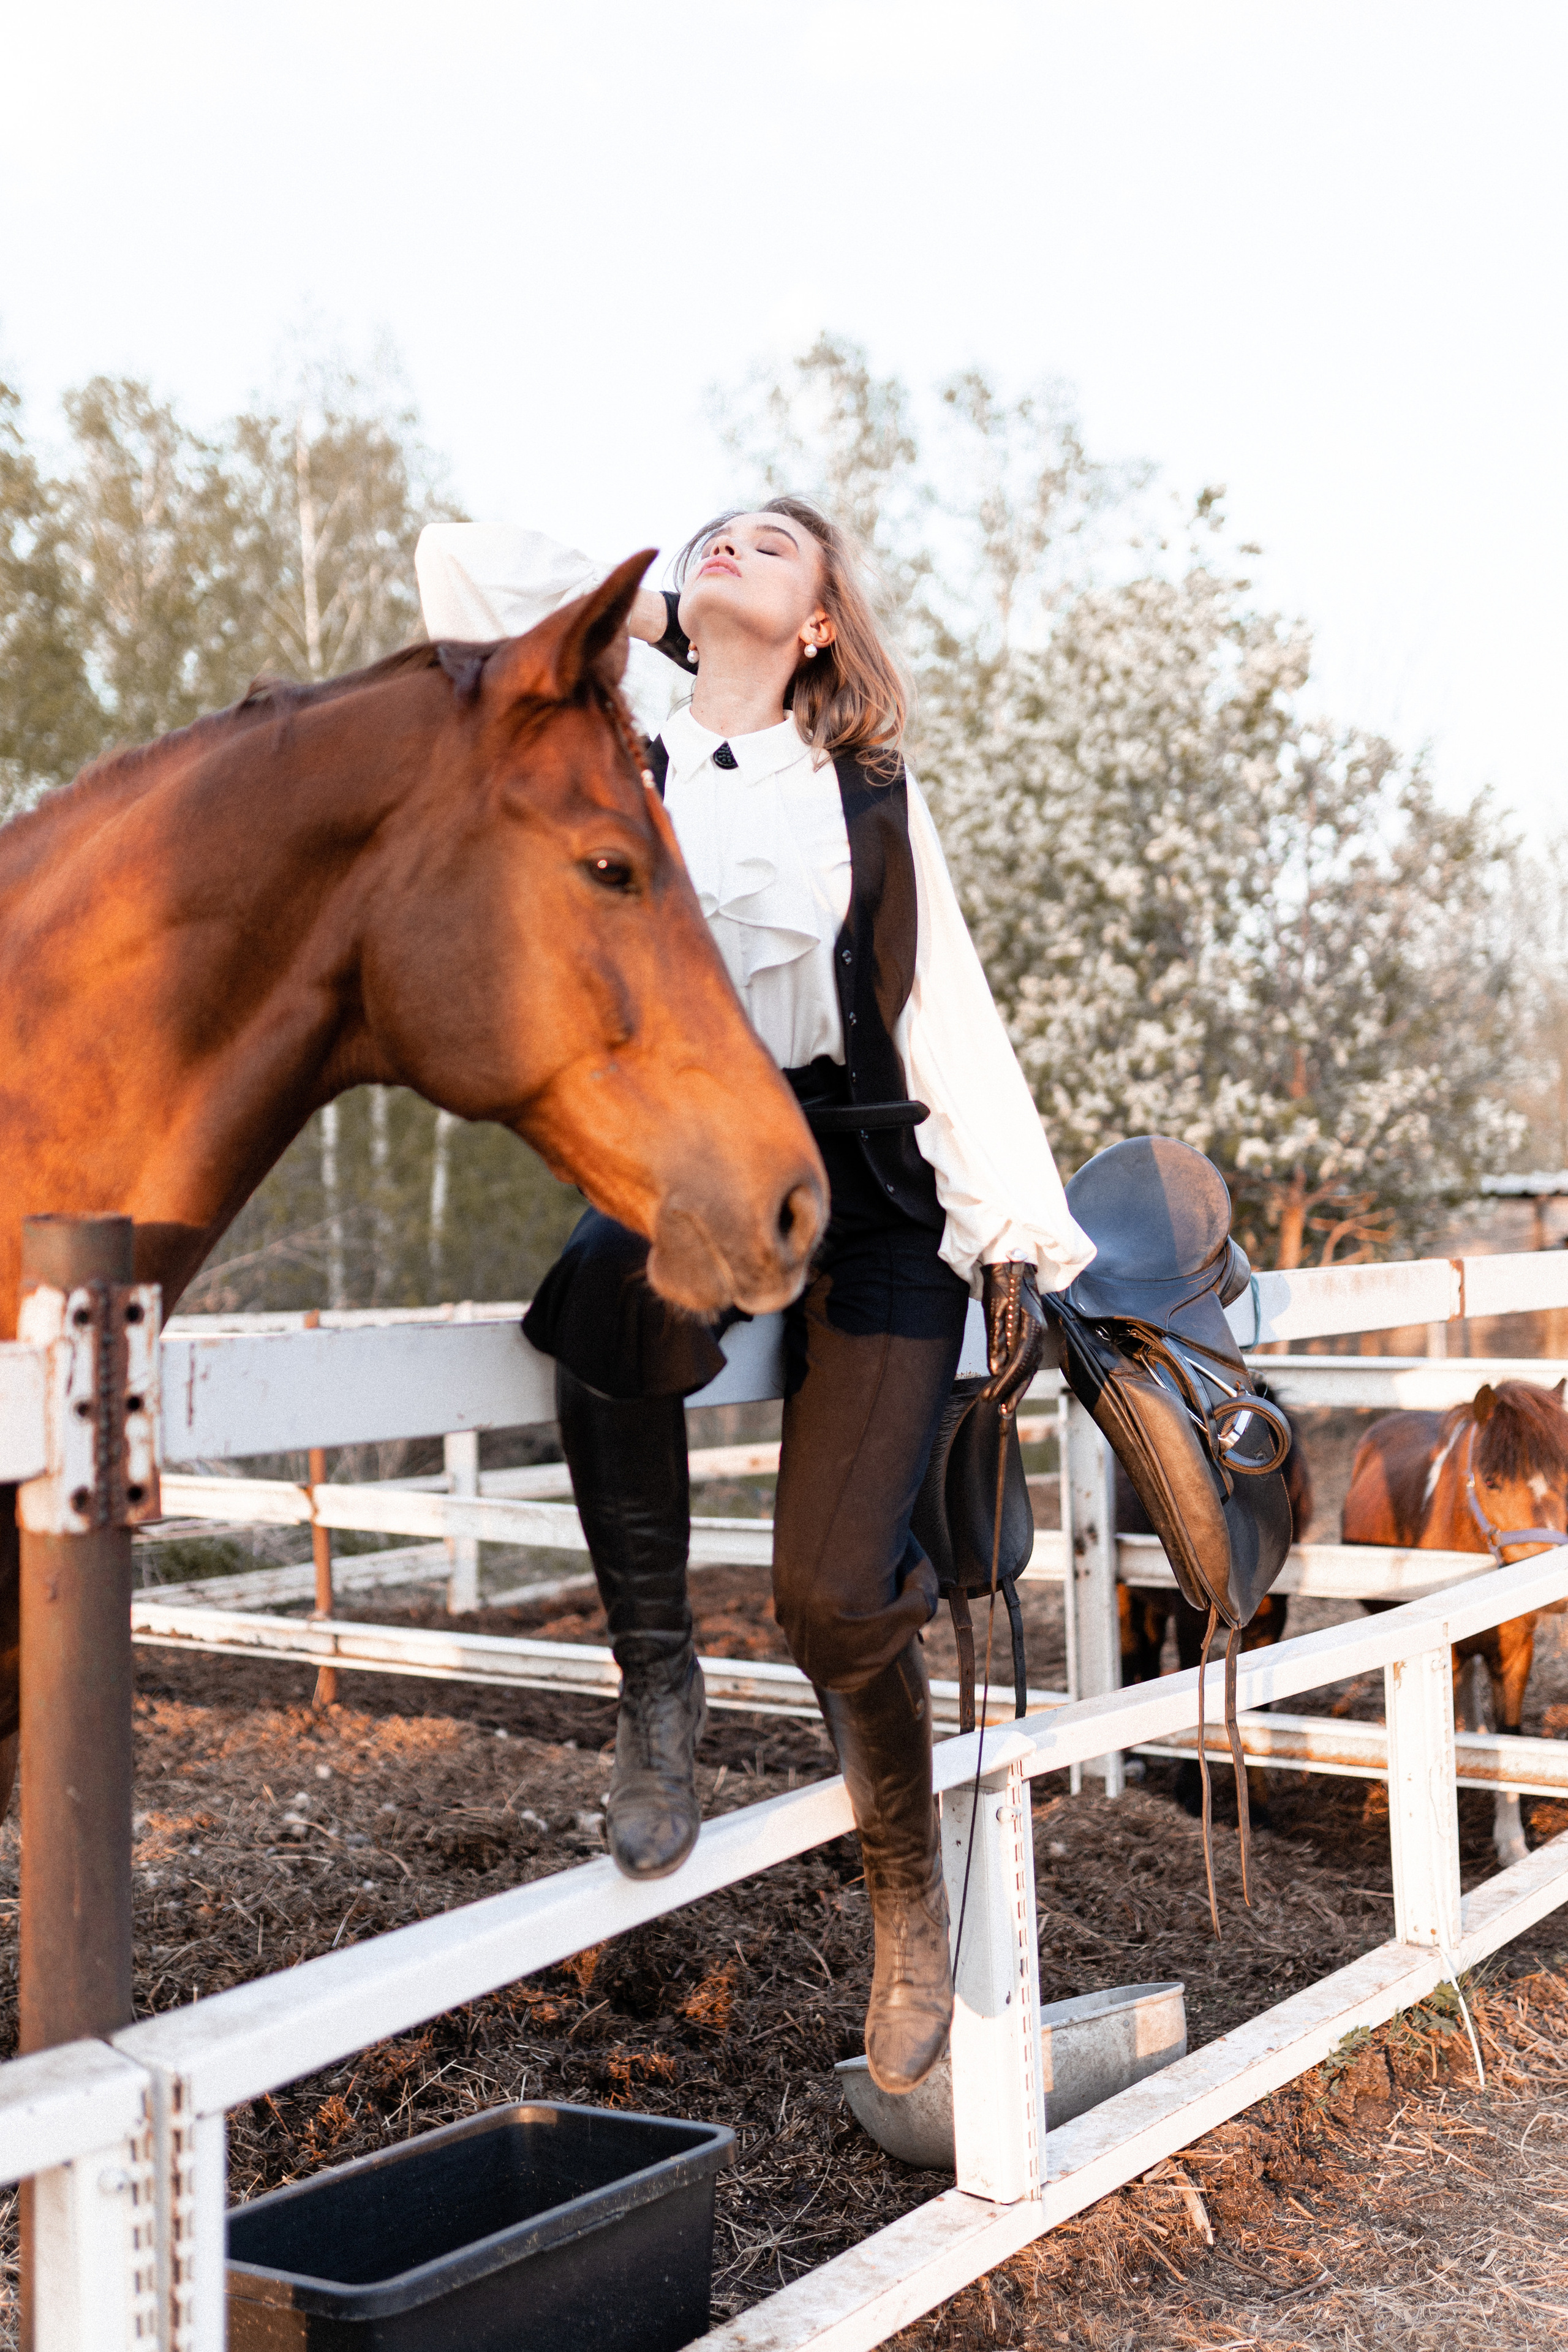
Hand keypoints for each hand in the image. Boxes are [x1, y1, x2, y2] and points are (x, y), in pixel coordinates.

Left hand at [981, 1261, 1046, 1416]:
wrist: (1013, 1264)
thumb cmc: (1000, 1283)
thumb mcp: (993, 1310)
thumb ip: (996, 1340)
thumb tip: (996, 1368)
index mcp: (1031, 1324)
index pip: (1020, 1360)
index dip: (1006, 1381)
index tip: (992, 1395)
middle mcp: (1039, 1331)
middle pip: (1028, 1368)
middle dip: (1012, 1390)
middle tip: (996, 1407)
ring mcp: (1039, 1334)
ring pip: (1031, 1368)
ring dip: (1018, 1389)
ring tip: (1004, 1408)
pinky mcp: (1034, 1336)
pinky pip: (1029, 1361)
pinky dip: (1020, 1377)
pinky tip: (1011, 1391)